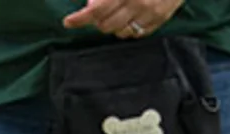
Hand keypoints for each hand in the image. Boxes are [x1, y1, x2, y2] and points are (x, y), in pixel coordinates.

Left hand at [63, 0, 182, 38]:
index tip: (69, 22)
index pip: (96, 11)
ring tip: (114, 14)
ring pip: (120, 33)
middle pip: (105, 26)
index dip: (79, 18)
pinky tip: (127, 18)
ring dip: (112, 26)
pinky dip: (128, 29)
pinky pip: (137, 34)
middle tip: (97, 12)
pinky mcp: (161, 19)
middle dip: (96, 21)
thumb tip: (90, 2)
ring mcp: (150, 13)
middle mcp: (137, 3)